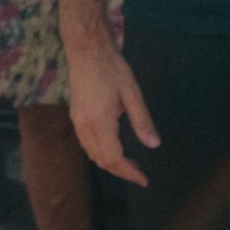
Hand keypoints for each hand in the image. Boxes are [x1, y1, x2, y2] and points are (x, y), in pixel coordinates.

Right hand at [66, 47, 159, 185]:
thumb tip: (154, 145)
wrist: (86, 49)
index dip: (128, 172)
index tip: (143, 179)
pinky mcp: (76, 116)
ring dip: (109, 163)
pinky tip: (112, 147)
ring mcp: (78, 121)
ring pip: (92, 153)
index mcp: (100, 121)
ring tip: (129, 162)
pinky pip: (86, 143)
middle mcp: (85, 126)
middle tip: (139, 173)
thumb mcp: (132, 92)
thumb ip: (142, 120)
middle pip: (101, 159)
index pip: (113, 157)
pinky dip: (100, 153)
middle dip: (120, 171)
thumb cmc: (112, 68)